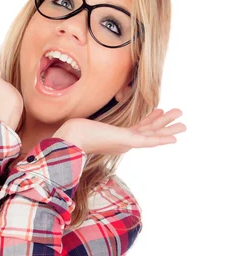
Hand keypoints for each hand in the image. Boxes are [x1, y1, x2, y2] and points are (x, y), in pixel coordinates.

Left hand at [53, 108, 186, 154]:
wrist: (71, 137)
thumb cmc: (77, 132)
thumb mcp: (91, 126)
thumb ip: (94, 126)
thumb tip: (86, 121)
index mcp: (119, 139)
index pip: (139, 129)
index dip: (151, 120)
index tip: (160, 112)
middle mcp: (125, 142)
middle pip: (150, 132)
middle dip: (165, 126)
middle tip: (181, 121)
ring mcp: (127, 143)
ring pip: (153, 136)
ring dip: (169, 130)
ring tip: (184, 125)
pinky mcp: (126, 141)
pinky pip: (148, 140)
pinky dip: (161, 139)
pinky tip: (173, 138)